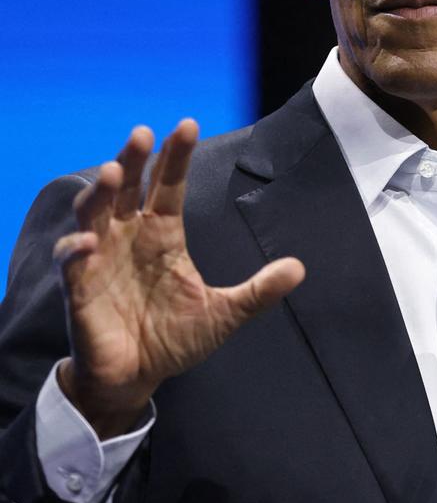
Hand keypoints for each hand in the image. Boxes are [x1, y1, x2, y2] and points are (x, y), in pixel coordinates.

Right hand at [53, 120, 304, 438]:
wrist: (137, 378)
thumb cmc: (174, 339)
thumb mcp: (223, 314)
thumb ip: (258, 291)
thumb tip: (299, 268)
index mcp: (163, 234)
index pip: (168, 186)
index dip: (175, 157)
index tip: (187, 125)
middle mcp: (129, 236)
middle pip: (127, 186)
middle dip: (132, 159)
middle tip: (142, 134)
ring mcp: (100, 258)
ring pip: (93, 211)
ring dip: (100, 191)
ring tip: (112, 172)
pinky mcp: (79, 287)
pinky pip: (71, 261)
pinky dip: (75, 249)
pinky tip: (87, 242)